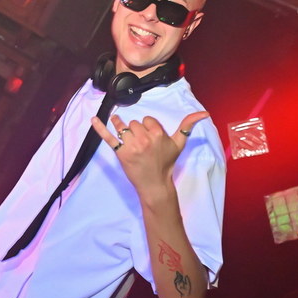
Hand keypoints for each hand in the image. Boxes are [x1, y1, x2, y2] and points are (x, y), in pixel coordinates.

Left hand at [91, 111, 208, 197]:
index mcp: (158, 134)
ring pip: (123, 127)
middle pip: (135, 123)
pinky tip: (93, 119)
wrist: (154, 184)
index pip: (148, 119)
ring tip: (126, 137)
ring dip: (123, 130)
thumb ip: (188, 126)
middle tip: (142, 145)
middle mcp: (144, 139)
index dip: (149, 128)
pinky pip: (108, 137)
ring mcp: (131, 146)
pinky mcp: (120, 153)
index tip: (151, 140)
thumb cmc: (166, 163)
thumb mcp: (179, 144)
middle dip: (137, 131)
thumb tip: (204, 113)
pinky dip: (99, 128)